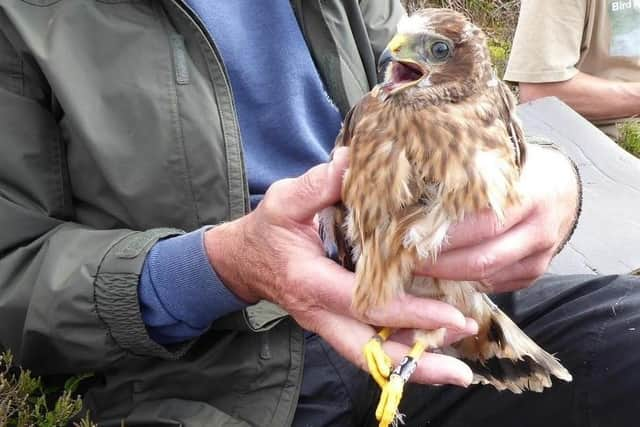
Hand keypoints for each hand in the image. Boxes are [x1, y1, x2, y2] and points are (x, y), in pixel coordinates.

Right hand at [205, 147, 477, 386]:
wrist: (244, 261)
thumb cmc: (268, 229)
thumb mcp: (284, 201)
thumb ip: (317, 184)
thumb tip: (353, 162)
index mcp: (309, 281)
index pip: (363, 303)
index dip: (407, 312)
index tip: (449, 315)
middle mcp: (319, 313)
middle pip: (368, 352)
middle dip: (415, 363)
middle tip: (461, 370)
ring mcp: (326, 324)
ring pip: (370, 358)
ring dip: (412, 365)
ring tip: (457, 369)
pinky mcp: (333, 324)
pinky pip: (368, 347)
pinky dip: (400, 351)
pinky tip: (433, 350)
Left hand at [417, 144, 579, 291]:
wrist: (564, 188)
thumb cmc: (521, 169)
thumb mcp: (501, 162)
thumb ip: (470, 176)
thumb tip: (417, 186)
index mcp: (531, 196)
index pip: (482, 224)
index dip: (444, 236)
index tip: (409, 235)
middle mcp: (539, 231)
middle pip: (482, 259)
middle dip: (438, 264)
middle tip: (404, 259)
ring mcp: (540, 257)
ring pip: (486, 277)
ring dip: (447, 276)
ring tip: (415, 267)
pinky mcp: (534, 274)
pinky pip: (494, 284)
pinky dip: (465, 281)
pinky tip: (441, 272)